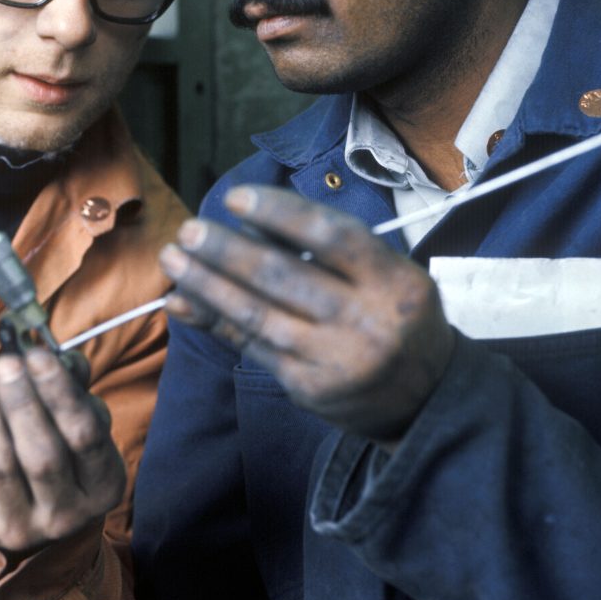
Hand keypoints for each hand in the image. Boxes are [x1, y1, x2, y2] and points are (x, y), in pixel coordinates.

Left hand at [0, 347, 126, 553]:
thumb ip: (72, 384)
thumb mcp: (81, 420)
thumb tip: (48, 352)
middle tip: (4, 360)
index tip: (38, 355)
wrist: (34, 515)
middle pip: (40, 456)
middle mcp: (65, 515)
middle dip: (19, 401)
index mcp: (102, 486)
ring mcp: (19, 527)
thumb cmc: (61, 449)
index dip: (59, 393)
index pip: (84, 437)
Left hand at [160, 185, 453, 443]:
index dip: (280, 212)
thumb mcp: (388, 275)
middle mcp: (366, 321)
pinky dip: (213, 321)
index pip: (332, 236)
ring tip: (173, 260)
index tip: (235, 198)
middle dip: (227, 251)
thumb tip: (249, 224)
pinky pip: (251, 347)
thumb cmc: (396, 318)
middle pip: (284, 277)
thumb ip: (329, 252)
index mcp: (394, 281)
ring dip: (207, 285)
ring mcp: (334, 360)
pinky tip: (183, 302)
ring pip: (258, 315)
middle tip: (188, 230)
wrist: (427, 400)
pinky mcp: (308, 389)